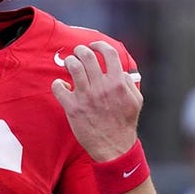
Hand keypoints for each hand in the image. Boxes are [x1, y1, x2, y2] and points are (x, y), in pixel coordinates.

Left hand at [51, 41, 142, 161]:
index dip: (99, 45)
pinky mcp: (73, 108)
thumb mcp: (136, 101)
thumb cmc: (124, 125)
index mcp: (118, 83)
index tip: (94, 46)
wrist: (113, 148)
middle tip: (78, 53)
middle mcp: (102, 87)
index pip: (108, 53)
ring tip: (70, 65)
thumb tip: (120, 71)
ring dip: (70, 62)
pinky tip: (62, 86)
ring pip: (73, 67)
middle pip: (87, 56)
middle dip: (80, 50)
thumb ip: (129, 83)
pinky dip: (58, 84)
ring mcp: (86, 97)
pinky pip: (58, 87)